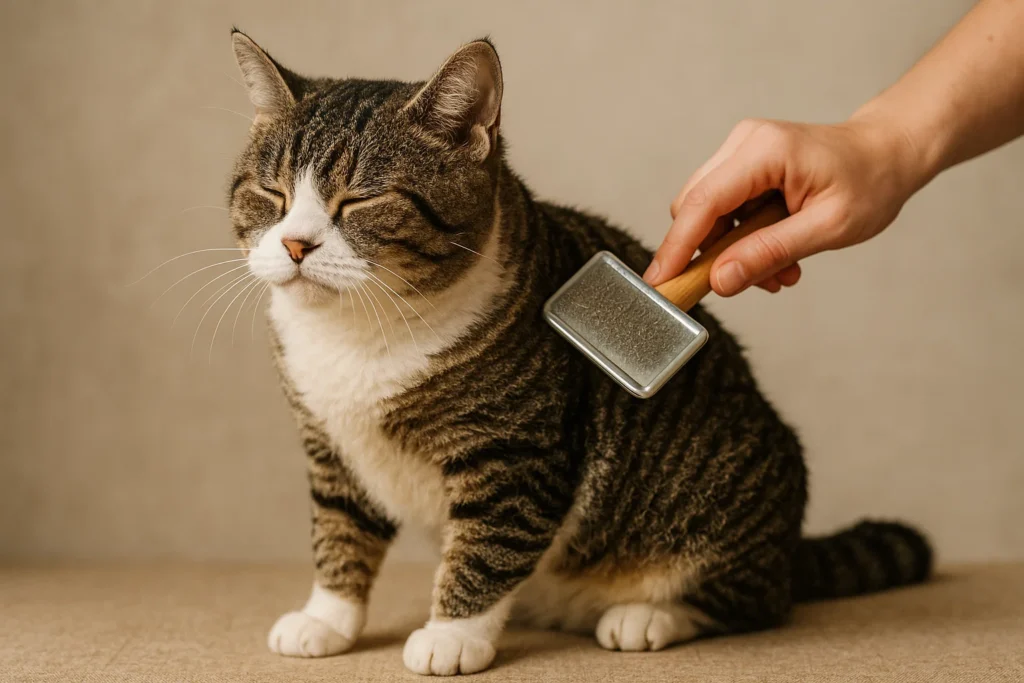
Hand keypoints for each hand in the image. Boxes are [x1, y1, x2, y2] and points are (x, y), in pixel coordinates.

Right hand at [643, 117, 925, 294]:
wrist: (889, 152)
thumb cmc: (870, 182)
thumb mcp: (828, 227)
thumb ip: (769, 253)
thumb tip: (720, 281)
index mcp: (765, 151)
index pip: (702, 203)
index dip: (677, 247)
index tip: (660, 283)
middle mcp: (744, 143)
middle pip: (695, 208)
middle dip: (713, 254)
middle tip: (752, 283)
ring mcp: (741, 152)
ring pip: (707, 214)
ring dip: (733, 251)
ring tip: (780, 271)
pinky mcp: (743, 166)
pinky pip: (724, 211)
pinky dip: (742, 240)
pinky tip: (776, 254)